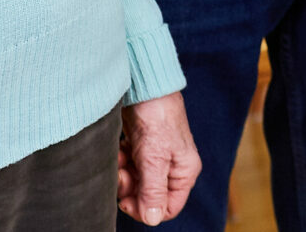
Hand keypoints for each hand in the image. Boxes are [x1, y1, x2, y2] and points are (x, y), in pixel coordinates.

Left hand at [117, 93, 200, 225]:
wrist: (145, 87)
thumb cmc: (157, 119)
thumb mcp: (155, 160)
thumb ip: (153, 192)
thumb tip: (153, 220)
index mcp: (184, 173)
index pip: (168, 208)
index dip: (146, 209)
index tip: (127, 201)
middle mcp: (172, 168)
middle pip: (148, 196)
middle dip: (131, 188)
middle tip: (122, 175)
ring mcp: (156, 158)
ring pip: (136, 182)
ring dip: (124, 174)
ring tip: (121, 158)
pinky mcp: (142, 149)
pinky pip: (129, 167)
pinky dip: (121, 162)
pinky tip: (121, 150)